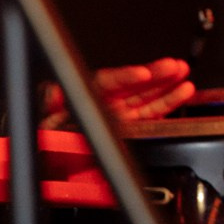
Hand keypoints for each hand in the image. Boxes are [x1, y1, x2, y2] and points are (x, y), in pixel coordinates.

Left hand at [41, 58, 194, 128]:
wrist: (47, 157)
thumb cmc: (44, 134)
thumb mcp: (40, 115)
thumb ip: (49, 102)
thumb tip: (53, 91)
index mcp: (83, 95)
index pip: (107, 82)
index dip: (125, 77)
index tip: (141, 74)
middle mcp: (104, 102)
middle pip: (132, 86)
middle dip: (155, 76)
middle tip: (173, 66)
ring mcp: (118, 114)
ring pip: (146, 98)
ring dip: (167, 87)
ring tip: (183, 74)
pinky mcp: (129, 128)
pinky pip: (151, 115)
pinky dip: (167, 104)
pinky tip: (181, 93)